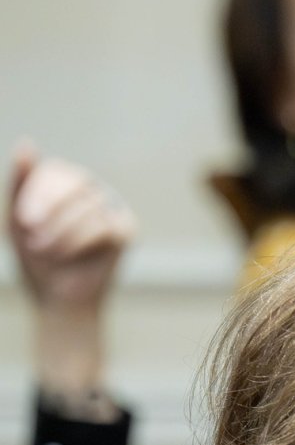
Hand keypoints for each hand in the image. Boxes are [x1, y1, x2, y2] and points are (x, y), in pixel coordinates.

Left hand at [8, 143, 134, 400]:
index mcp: (67, 187)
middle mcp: (94, 194)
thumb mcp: (17, 219)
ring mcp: (113, 210)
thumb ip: (20, 182)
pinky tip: (65, 255)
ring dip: (60, 230)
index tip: (22, 221)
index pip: (57, 172)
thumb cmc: (36, 260)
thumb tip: (28, 142)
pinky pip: (103, 225)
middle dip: (51, 207)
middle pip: (77, 181)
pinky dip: (78, 241)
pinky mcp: (127, 231)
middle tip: (31, 233)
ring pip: (89, 205)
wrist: (58, 302)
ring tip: (44, 250)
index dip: (39, 191)